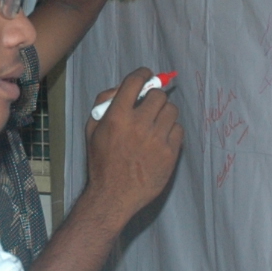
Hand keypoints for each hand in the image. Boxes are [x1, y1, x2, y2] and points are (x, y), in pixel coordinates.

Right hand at [86, 67, 184, 219]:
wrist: (113, 196)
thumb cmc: (102, 162)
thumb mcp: (92, 130)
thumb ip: (104, 104)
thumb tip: (123, 87)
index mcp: (117, 117)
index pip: (136, 81)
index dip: (143, 74)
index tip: (146, 76)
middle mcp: (138, 125)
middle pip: (158, 95)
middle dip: (154, 97)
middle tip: (149, 106)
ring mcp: (157, 139)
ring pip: (172, 110)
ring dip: (164, 113)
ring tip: (156, 124)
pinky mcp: (170, 153)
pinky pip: (179, 129)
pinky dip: (171, 131)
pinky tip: (161, 139)